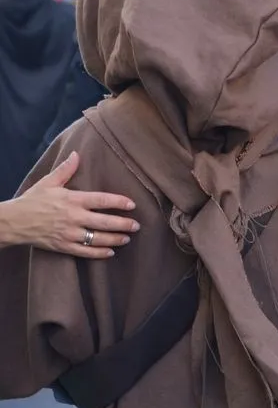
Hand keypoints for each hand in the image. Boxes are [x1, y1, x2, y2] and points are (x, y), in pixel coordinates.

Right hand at [0, 152, 138, 258]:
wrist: (13, 222)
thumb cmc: (32, 200)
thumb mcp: (48, 182)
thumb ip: (65, 169)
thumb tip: (77, 154)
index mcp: (72, 200)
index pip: (102, 200)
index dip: (119, 202)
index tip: (132, 205)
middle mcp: (73, 217)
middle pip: (104, 222)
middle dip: (123, 224)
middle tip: (136, 225)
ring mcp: (68, 233)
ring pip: (97, 238)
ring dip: (114, 239)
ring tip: (127, 238)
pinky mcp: (62, 246)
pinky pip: (84, 252)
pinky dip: (98, 253)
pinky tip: (110, 252)